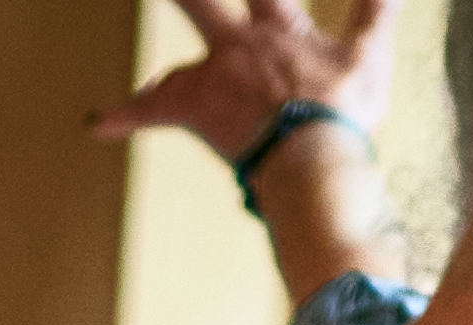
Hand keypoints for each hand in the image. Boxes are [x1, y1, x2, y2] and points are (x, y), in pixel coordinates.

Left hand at [93, 0, 379, 161]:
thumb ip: (376, 11)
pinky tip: (96, 122)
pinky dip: (122, 117)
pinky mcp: (193, 110)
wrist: (312, 160)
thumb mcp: (371, 56)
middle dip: (182, 0)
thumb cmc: (344, 112)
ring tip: (146, 55)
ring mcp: (213, 77)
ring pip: (174, 65)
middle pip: (201, 5)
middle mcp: (239, 45)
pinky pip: (150, 114)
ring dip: (159, 72)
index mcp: (279, 28)